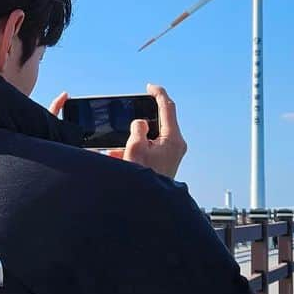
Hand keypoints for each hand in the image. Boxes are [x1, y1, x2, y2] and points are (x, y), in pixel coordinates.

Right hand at [48, 86, 187, 178]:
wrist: (149, 206)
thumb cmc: (144, 178)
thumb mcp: (135, 148)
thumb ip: (137, 128)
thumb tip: (139, 124)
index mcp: (173, 138)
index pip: (168, 107)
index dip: (158, 93)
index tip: (149, 87)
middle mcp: (175, 145)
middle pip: (160, 122)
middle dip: (141, 119)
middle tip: (129, 115)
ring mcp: (172, 155)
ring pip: (151, 137)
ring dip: (134, 138)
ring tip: (117, 147)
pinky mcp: (165, 163)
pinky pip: (149, 149)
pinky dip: (135, 149)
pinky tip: (120, 157)